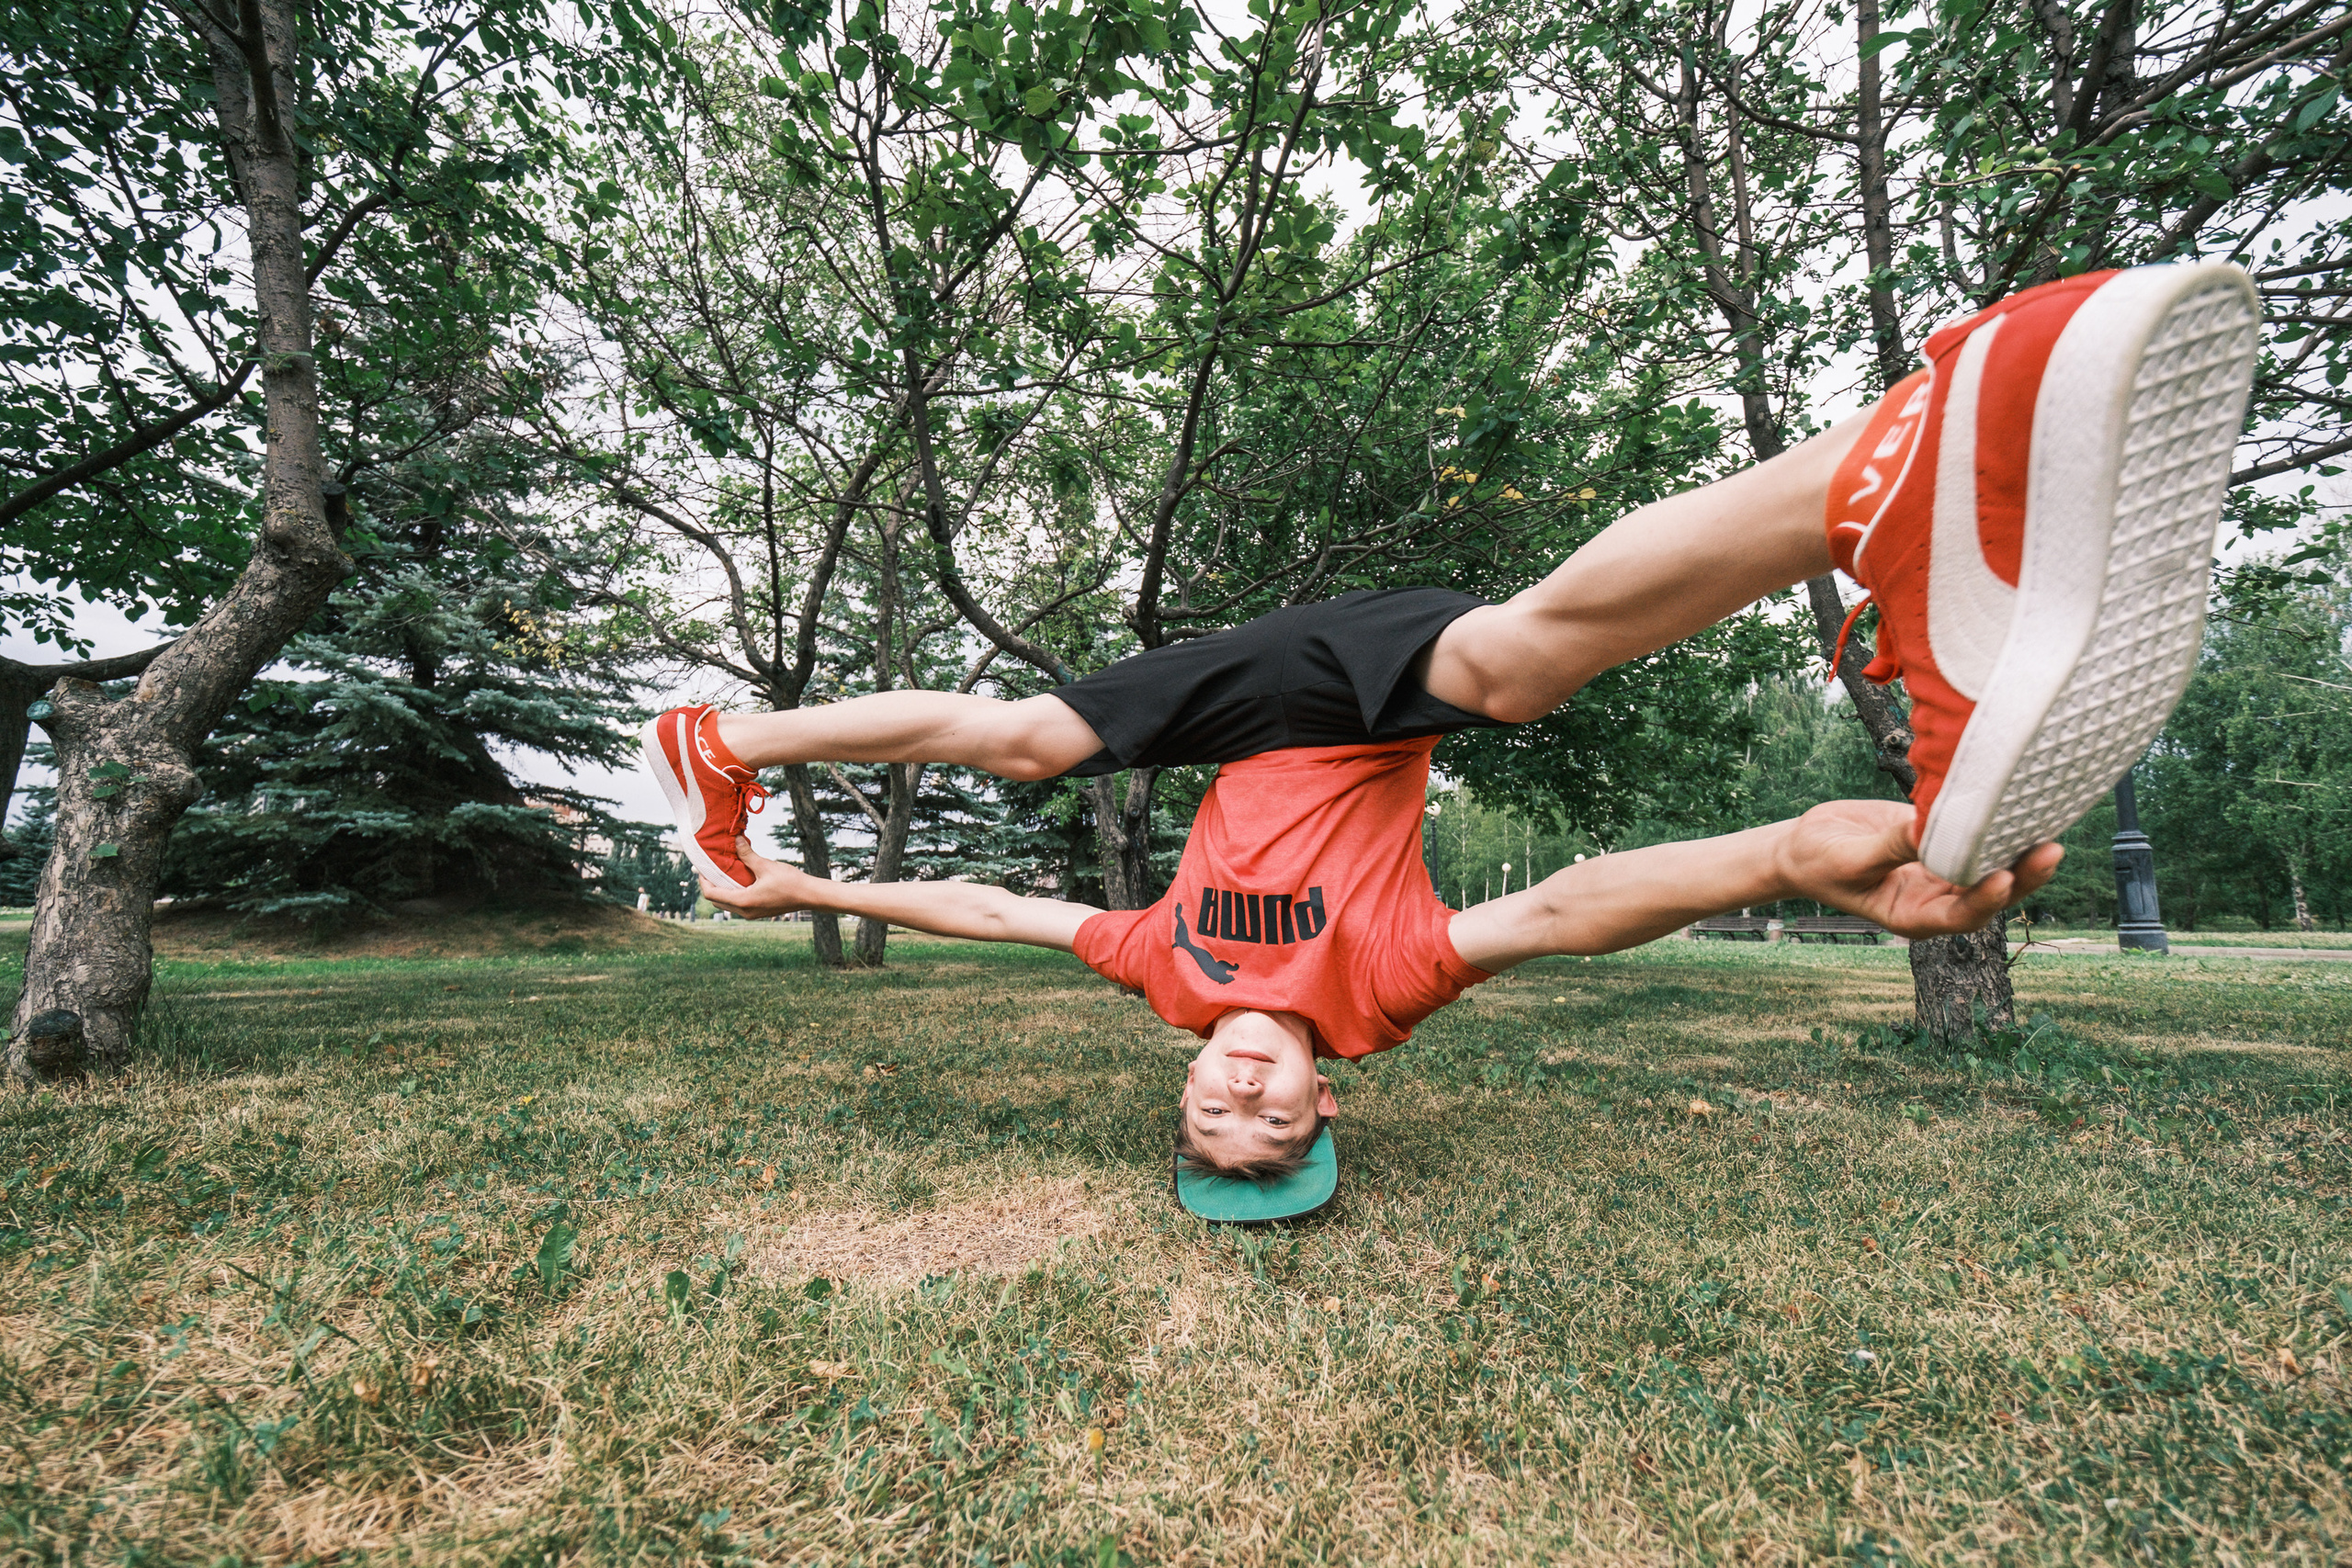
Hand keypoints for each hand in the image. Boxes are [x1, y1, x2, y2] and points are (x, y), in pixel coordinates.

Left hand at [700, 837, 823, 919]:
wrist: (810, 895)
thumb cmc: (790, 882)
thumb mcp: (766, 865)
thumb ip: (747, 854)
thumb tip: (736, 840)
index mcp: (744, 901)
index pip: (712, 894)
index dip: (703, 880)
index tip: (702, 867)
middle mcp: (745, 911)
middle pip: (717, 900)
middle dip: (710, 885)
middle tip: (710, 868)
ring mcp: (751, 914)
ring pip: (727, 904)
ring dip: (722, 889)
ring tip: (722, 872)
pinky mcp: (758, 912)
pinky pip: (738, 904)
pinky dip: (733, 892)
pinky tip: (737, 879)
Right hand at [1776, 800, 2062, 938]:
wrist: (1805, 846)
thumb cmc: (1818, 862)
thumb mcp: (1848, 858)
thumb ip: (1891, 847)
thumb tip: (1930, 830)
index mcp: (1913, 915)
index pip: (1960, 915)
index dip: (1985, 901)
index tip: (2003, 877)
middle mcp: (1937, 898)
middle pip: (1991, 893)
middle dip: (2023, 875)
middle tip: (2051, 849)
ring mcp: (1943, 871)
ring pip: (1992, 865)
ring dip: (2020, 850)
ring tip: (2049, 824)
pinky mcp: (1942, 841)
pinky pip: (1976, 836)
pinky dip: (1997, 823)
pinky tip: (2020, 803)